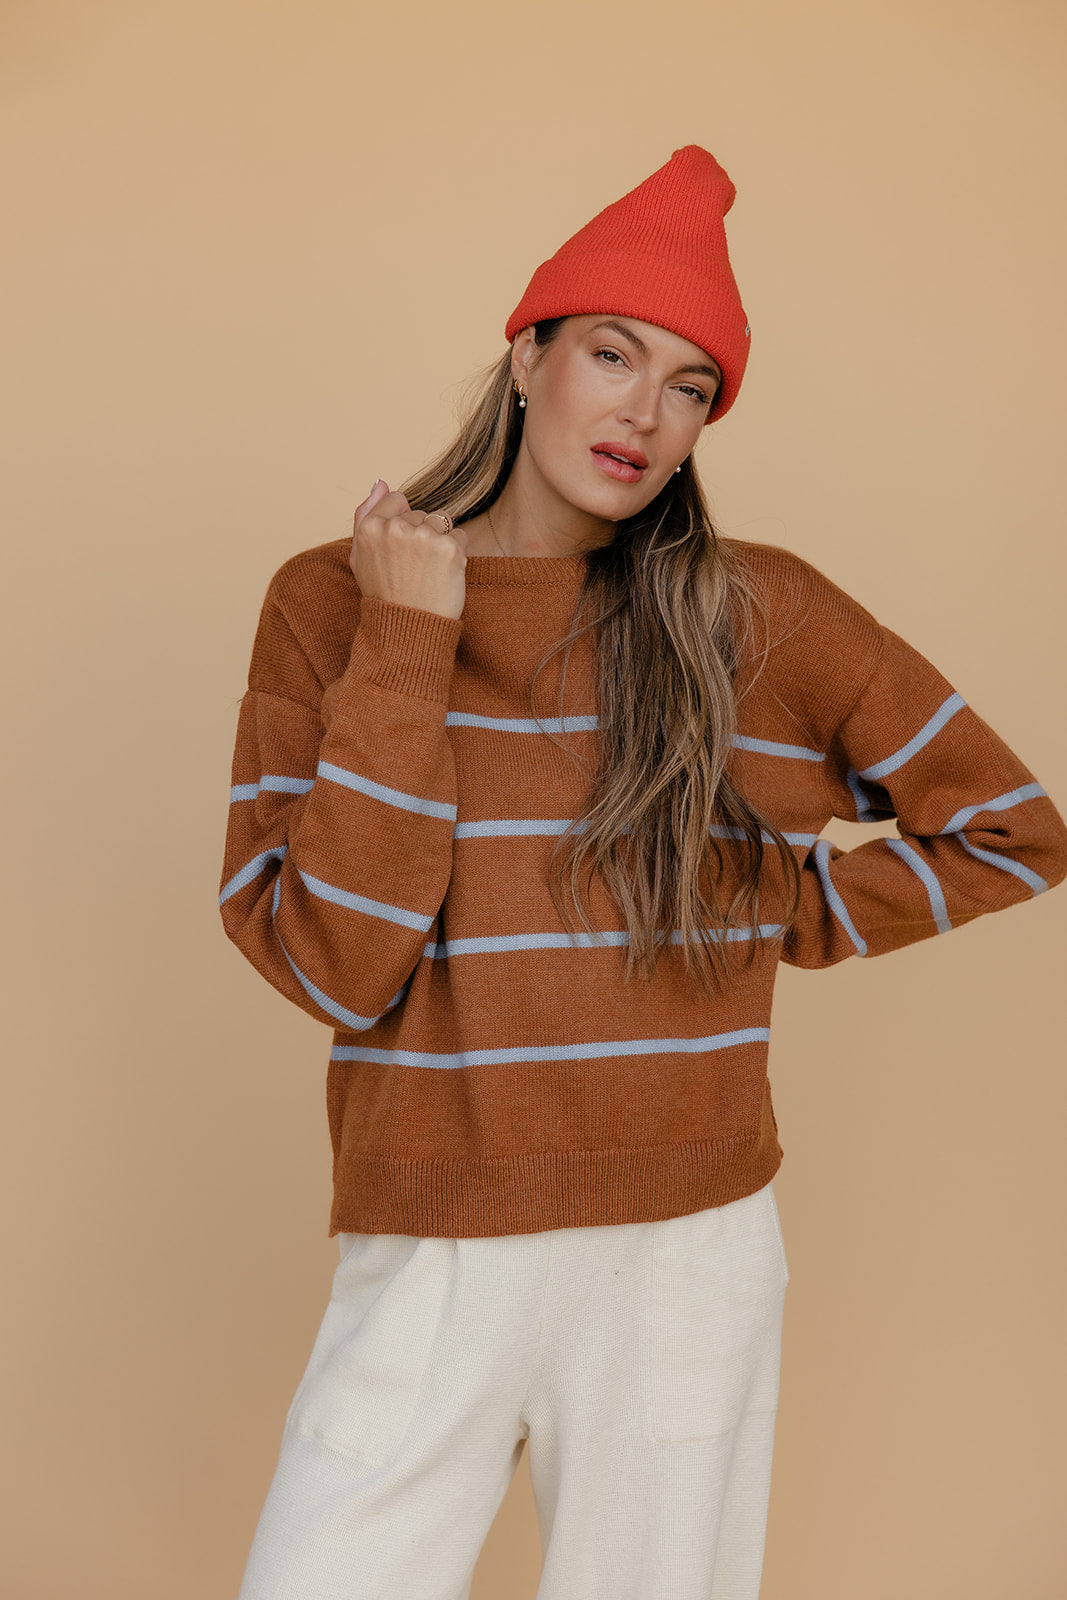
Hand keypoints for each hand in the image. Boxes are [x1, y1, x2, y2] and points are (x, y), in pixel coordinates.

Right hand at [349, 479, 467, 620]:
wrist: (408, 630)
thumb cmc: (384, 594)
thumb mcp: (359, 557)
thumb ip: (364, 515)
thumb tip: (380, 482)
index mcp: (370, 528)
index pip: (397, 499)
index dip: (402, 522)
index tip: (401, 548)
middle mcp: (395, 529)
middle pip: (421, 513)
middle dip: (422, 534)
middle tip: (413, 568)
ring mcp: (424, 538)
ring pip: (442, 521)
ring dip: (441, 541)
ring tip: (429, 571)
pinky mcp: (449, 550)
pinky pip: (460, 536)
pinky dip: (457, 553)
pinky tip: (443, 574)